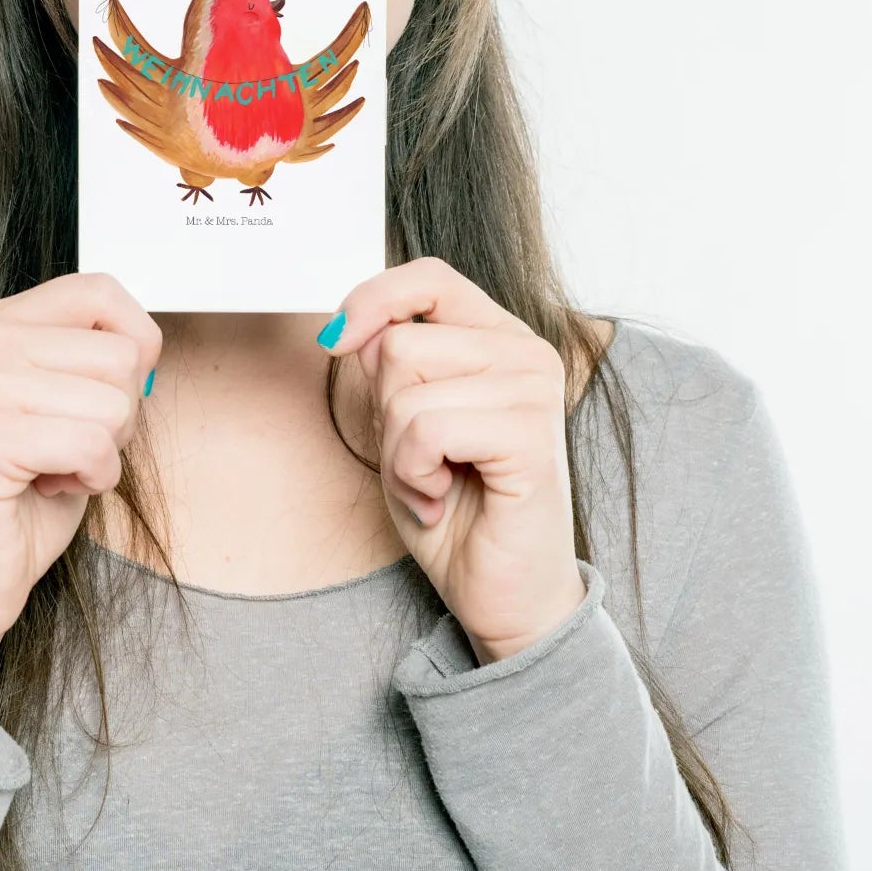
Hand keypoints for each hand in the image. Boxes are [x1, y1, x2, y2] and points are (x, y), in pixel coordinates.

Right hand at [0, 272, 159, 759]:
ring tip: (51, 470)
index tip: (101, 397)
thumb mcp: (66, 408)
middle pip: (120, 354)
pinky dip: (91, 479)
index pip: (101, 291)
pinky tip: (46, 489)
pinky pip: (92, 444)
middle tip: (64, 449)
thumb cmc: (18, 498)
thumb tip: (148, 342)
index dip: (133, 347)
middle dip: (116, 416)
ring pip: (113, 401)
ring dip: (102, 453)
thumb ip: (95, 362)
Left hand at [324, 258, 585, 663]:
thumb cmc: (453, 507)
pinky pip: (426, 429)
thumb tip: (351, 329)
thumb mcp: (401, 421)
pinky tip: (443, 499)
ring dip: (397, 452)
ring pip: (405, 389)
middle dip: (383, 412)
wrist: (499, 592)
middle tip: (419, 461)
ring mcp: (534, 392)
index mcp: (498, 338)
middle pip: (398, 343)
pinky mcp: (532, 437)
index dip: (372, 299)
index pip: (429, 278)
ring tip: (434, 483)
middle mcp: (526, 353)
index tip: (336, 341)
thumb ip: (388, 365)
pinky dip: (413, 473)